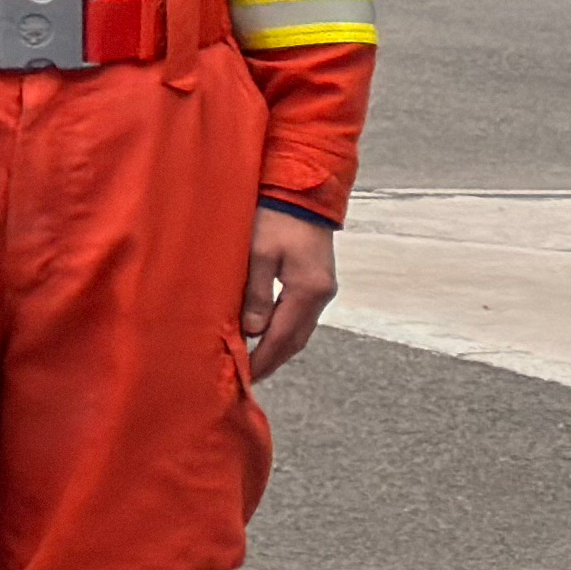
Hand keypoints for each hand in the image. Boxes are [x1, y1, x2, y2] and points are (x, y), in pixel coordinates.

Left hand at [245, 199, 339, 381]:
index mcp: (307, 290)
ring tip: (255, 361)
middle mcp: (321, 294)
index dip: (264, 359)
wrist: (302, 192)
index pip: (282, 336)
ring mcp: (323, 288)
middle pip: (295, 338)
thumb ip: (256, 294)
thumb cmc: (273, 218)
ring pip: (300, 328)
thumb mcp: (257, 254)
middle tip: (249, 377)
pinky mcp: (318, 280)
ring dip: (279, 346)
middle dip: (273, 359)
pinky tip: (267, 334)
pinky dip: (284, 329)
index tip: (247, 377)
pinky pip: (301, 315)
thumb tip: (253, 331)